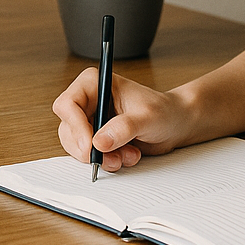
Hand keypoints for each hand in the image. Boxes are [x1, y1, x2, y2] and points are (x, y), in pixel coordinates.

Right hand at [52, 68, 194, 173]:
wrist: (176, 124)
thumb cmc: (164, 111)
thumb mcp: (147, 117)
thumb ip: (124, 127)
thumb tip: (99, 142)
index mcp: (94, 83)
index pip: (68, 104)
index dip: (75, 127)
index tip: (91, 146)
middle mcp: (89, 101)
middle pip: (68, 128)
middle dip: (88, 148)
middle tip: (108, 158)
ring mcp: (91, 121)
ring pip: (76, 145)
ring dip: (101, 157)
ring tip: (125, 155)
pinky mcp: (96, 138)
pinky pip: (89, 155)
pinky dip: (107, 161)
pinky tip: (127, 155)